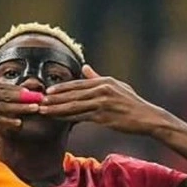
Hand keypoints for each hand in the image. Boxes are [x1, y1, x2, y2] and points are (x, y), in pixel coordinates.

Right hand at [0, 62, 40, 128]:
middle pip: (5, 94)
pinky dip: (5, 120)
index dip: (18, 89)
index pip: (0, 85)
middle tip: (41, 99)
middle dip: (25, 97)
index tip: (32, 90)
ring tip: (35, 110)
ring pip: (2, 105)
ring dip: (20, 108)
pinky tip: (17, 123)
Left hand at [39, 65, 170, 134]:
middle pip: (73, 93)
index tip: (47, 91)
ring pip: (74, 105)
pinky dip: (67, 117)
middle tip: (39, 100)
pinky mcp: (103, 116)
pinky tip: (57, 119)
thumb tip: (85, 67)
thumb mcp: (116, 86)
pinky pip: (81, 116)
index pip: (78, 84)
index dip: (61, 88)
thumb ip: (97, 77)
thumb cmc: (131, 103)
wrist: (147, 118)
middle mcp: (102, 89)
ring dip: (56, 108)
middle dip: (54, 98)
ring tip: (43, 110)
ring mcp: (102, 102)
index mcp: (104, 81)